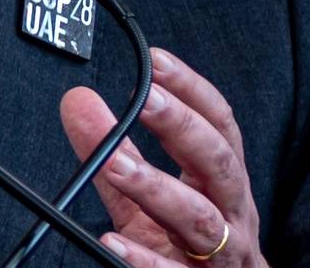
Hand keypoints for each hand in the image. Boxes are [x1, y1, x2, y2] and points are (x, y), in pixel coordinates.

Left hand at [60, 48, 265, 267]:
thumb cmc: (191, 242)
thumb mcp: (152, 192)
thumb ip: (118, 149)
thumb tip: (78, 101)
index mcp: (223, 181)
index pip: (219, 125)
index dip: (192, 90)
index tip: (158, 62)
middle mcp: (231, 213)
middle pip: (218, 164)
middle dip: (184, 129)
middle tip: (146, 100)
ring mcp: (221, 254)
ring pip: (199, 218)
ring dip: (158, 189)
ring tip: (118, 166)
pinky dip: (143, 259)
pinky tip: (113, 241)